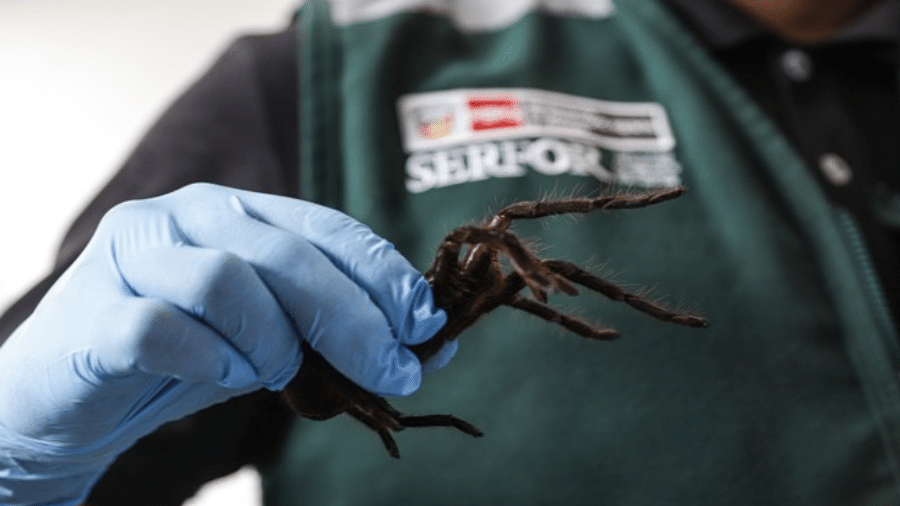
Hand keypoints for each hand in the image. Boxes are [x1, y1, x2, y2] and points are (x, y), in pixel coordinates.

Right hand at [0, 183, 447, 505]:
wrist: (71, 394)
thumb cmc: (182, 357)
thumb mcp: (273, 340)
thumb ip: (340, 335)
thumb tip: (436, 345)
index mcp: (237, 212)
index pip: (326, 227)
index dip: (383, 272)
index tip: (424, 322)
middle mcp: (185, 216)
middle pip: (286, 255)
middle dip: (354, 318)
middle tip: (391, 370)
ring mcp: (134, 254)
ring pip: (227, 280)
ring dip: (272, 340)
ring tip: (275, 374)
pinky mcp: (91, 309)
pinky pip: (161, 328)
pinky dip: (208, 361)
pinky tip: (223, 377)